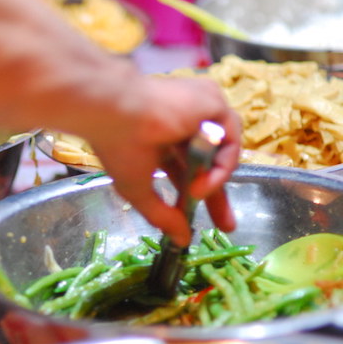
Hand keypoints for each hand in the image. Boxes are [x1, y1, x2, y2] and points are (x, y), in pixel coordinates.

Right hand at [86, 75, 241, 246]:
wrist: (114, 110)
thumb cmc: (118, 146)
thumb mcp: (138, 189)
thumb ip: (162, 216)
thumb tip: (181, 242)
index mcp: (161, 139)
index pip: (187, 171)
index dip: (194, 197)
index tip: (200, 225)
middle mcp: (183, 123)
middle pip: (209, 163)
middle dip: (218, 194)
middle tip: (226, 225)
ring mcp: (199, 111)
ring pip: (222, 152)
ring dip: (214, 180)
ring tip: (197, 195)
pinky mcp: (213, 102)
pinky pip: (230, 140)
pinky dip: (221, 165)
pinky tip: (203, 180)